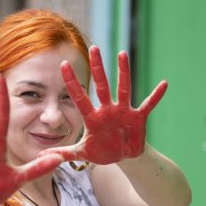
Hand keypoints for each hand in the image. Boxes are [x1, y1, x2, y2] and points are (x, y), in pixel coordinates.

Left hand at [42, 46, 166, 164]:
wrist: (123, 156)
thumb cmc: (102, 151)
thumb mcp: (82, 153)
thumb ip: (64, 153)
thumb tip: (41, 158)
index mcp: (92, 118)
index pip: (79, 97)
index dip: (72, 82)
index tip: (63, 64)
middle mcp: (107, 110)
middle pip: (101, 85)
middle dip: (98, 68)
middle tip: (93, 47)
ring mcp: (123, 111)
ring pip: (123, 88)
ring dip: (123, 71)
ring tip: (122, 53)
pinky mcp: (138, 118)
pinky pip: (148, 105)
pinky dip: (156, 96)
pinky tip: (164, 84)